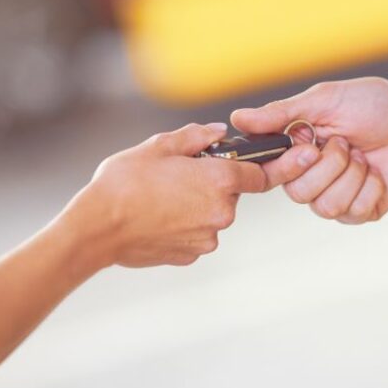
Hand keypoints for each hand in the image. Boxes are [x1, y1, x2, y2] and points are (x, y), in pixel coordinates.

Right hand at [56, 123, 316, 269]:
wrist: (97, 229)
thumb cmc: (124, 183)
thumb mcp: (159, 147)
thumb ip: (196, 138)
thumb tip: (219, 132)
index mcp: (220, 181)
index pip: (261, 173)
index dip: (267, 164)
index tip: (290, 159)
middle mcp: (222, 212)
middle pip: (231, 193)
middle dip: (212, 183)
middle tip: (179, 175)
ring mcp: (208, 238)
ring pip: (212, 215)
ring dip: (195, 205)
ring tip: (159, 197)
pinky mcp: (191, 255)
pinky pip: (196, 234)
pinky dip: (183, 225)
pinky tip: (156, 217)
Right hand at [231, 78, 387, 222]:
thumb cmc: (370, 103)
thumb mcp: (324, 100)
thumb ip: (280, 113)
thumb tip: (237, 118)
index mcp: (295, 150)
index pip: (271, 172)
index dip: (289, 166)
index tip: (310, 146)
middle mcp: (310, 177)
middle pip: (299, 194)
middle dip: (330, 166)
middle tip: (345, 142)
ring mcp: (336, 196)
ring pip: (326, 207)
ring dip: (352, 175)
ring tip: (362, 155)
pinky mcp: (361, 210)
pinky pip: (354, 211)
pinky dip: (370, 187)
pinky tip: (376, 171)